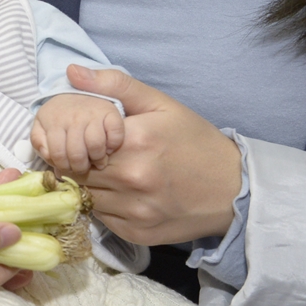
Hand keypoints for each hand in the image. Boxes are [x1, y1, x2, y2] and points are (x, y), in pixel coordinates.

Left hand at [31, 92, 124, 173]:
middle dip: (80, 167)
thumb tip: (46, 154)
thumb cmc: (59, 112)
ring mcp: (93, 113)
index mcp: (54, 121)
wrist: (77, 87)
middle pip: (77, 154)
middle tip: (82, 168)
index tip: (67, 167)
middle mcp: (73, 117)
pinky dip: (114, 145)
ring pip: (95, 146)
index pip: (57, 155)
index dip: (63, 166)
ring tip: (96, 161)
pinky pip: (116, 135)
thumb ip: (38, 139)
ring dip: (97, 159)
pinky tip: (108, 147)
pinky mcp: (111, 111)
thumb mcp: (41, 123)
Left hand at [65, 65, 240, 244]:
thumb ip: (115, 84)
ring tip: (114, 176)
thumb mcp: (161, 104)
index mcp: (134, 141)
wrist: (235, 188)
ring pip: (86, 197)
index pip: (76, 144)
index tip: (90, 140)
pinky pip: (103, 218)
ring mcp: (134, 209)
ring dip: (92, 187)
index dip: (77, 142)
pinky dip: (107, 207)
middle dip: (82, 164)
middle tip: (101, 158)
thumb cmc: (195, 141)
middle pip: (78, 172)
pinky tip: (126, 195)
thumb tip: (71, 72)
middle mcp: (132, 178)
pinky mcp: (137, 233)